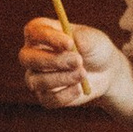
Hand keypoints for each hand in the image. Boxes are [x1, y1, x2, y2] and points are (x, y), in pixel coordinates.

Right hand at [17, 16, 132, 113]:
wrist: (105, 71)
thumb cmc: (94, 48)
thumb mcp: (93, 39)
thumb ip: (82, 38)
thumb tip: (71, 42)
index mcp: (40, 32)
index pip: (33, 32)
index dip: (48, 38)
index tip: (69, 43)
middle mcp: (32, 54)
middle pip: (27, 58)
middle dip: (53, 60)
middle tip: (78, 61)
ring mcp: (35, 76)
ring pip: (36, 81)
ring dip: (62, 78)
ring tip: (83, 73)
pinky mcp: (44, 96)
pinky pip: (48, 99)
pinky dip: (66, 95)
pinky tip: (79, 88)